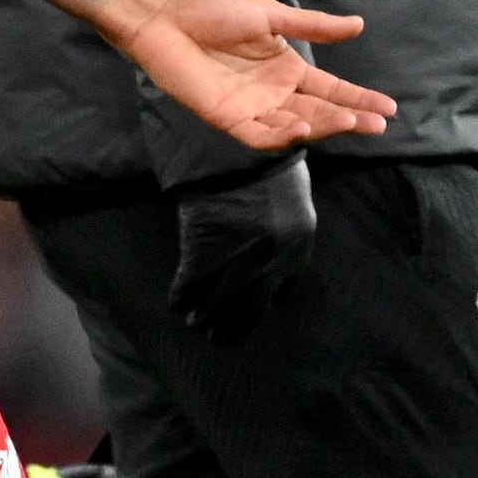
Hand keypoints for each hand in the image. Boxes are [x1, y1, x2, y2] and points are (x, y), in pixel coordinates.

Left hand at [116, 0, 393, 152]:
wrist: (166, 17)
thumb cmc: (213, 10)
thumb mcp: (271, 15)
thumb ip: (313, 26)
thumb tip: (359, 25)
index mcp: (286, 68)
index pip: (330, 89)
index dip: (359, 99)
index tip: (389, 108)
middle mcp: (273, 92)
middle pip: (319, 112)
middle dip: (349, 118)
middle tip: (378, 125)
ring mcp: (252, 108)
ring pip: (295, 126)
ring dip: (322, 127)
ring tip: (349, 121)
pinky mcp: (227, 118)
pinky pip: (260, 135)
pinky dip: (282, 135)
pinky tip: (304, 128)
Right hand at [171, 160, 317, 337]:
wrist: (236, 141)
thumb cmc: (265, 161)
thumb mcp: (288, 198)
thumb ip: (281, 233)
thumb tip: (263, 265)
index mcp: (299, 246)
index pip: (284, 293)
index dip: (264, 304)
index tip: (250, 309)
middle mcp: (274, 259)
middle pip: (252, 310)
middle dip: (234, 328)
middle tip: (218, 337)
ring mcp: (239, 257)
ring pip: (219, 305)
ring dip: (204, 319)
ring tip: (195, 325)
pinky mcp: (206, 249)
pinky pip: (190, 286)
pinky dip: (182, 298)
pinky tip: (178, 303)